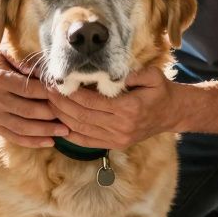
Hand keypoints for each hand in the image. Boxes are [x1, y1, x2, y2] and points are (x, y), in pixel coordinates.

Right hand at [0, 48, 68, 148]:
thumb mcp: (6, 55)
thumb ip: (22, 62)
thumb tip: (40, 72)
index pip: (28, 89)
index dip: (48, 93)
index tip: (66, 96)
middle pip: (27, 111)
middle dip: (51, 115)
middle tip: (70, 117)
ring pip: (22, 127)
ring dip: (45, 131)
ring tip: (65, 131)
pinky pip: (15, 137)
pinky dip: (33, 142)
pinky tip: (50, 142)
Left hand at [45, 67, 181, 149]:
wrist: (172, 113)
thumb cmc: (160, 91)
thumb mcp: (152, 76)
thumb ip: (131, 73)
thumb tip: (108, 72)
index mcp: (128, 108)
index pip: (90, 101)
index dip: (70, 93)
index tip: (57, 82)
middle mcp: (120, 127)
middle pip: (81, 116)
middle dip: (60, 103)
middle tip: (46, 90)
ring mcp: (117, 139)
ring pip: (80, 129)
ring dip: (61, 117)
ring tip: (48, 103)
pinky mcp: (114, 145)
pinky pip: (85, 141)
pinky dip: (69, 133)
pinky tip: (58, 122)